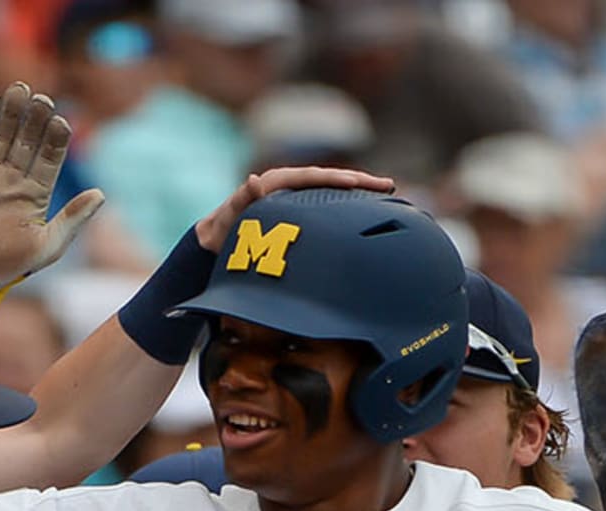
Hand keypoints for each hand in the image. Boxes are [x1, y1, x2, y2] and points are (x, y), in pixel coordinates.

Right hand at [0, 82, 104, 288]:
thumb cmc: (13, 264)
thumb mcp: (49, 246)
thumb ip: (73, 219)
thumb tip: (100, 195)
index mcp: (37, 191)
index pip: (50, 157)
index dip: (56, 139)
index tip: (62, 123)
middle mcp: (15, 176)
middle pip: (28, 139)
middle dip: (35, 119)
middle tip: (42, 100)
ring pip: (3, 135)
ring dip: (11, 113)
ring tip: (18, 91)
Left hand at [195, 166, 396, 253]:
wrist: (217, 238)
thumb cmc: (223, 229)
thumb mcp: (230, 215)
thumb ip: (242, 199)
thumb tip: (254, 180)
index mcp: (277, 182)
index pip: (312, 177)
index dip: (334, 179)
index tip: (355, 183)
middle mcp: (291, 185)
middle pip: (331, 179)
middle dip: (360, 181)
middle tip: (388, 186)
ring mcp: (298, 197)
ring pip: (334, 191)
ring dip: (361, 192)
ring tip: (388, 194)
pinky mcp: (301, 210)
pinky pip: (330, 205)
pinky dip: (350, 206)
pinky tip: (369, 213)